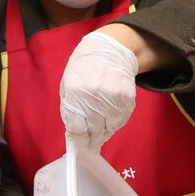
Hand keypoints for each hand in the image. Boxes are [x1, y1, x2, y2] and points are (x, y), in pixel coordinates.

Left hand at [60, 31, 138, 146]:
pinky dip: (115, 123)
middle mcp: (94, 94)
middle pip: (94, 130)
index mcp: (75, 91)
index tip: (81, 140)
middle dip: (92, 140)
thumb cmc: (83, 69)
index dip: (79, 136)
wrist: (108, 51)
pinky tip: (110, 117)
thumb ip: (70, 110)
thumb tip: (76, 136)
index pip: (77, 127)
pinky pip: (121, 120)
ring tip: (101, 131)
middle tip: (92, 144)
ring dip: (105, 132)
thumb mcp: (68, 85)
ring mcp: (112, 96)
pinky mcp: (127, 98)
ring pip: (109, 128)